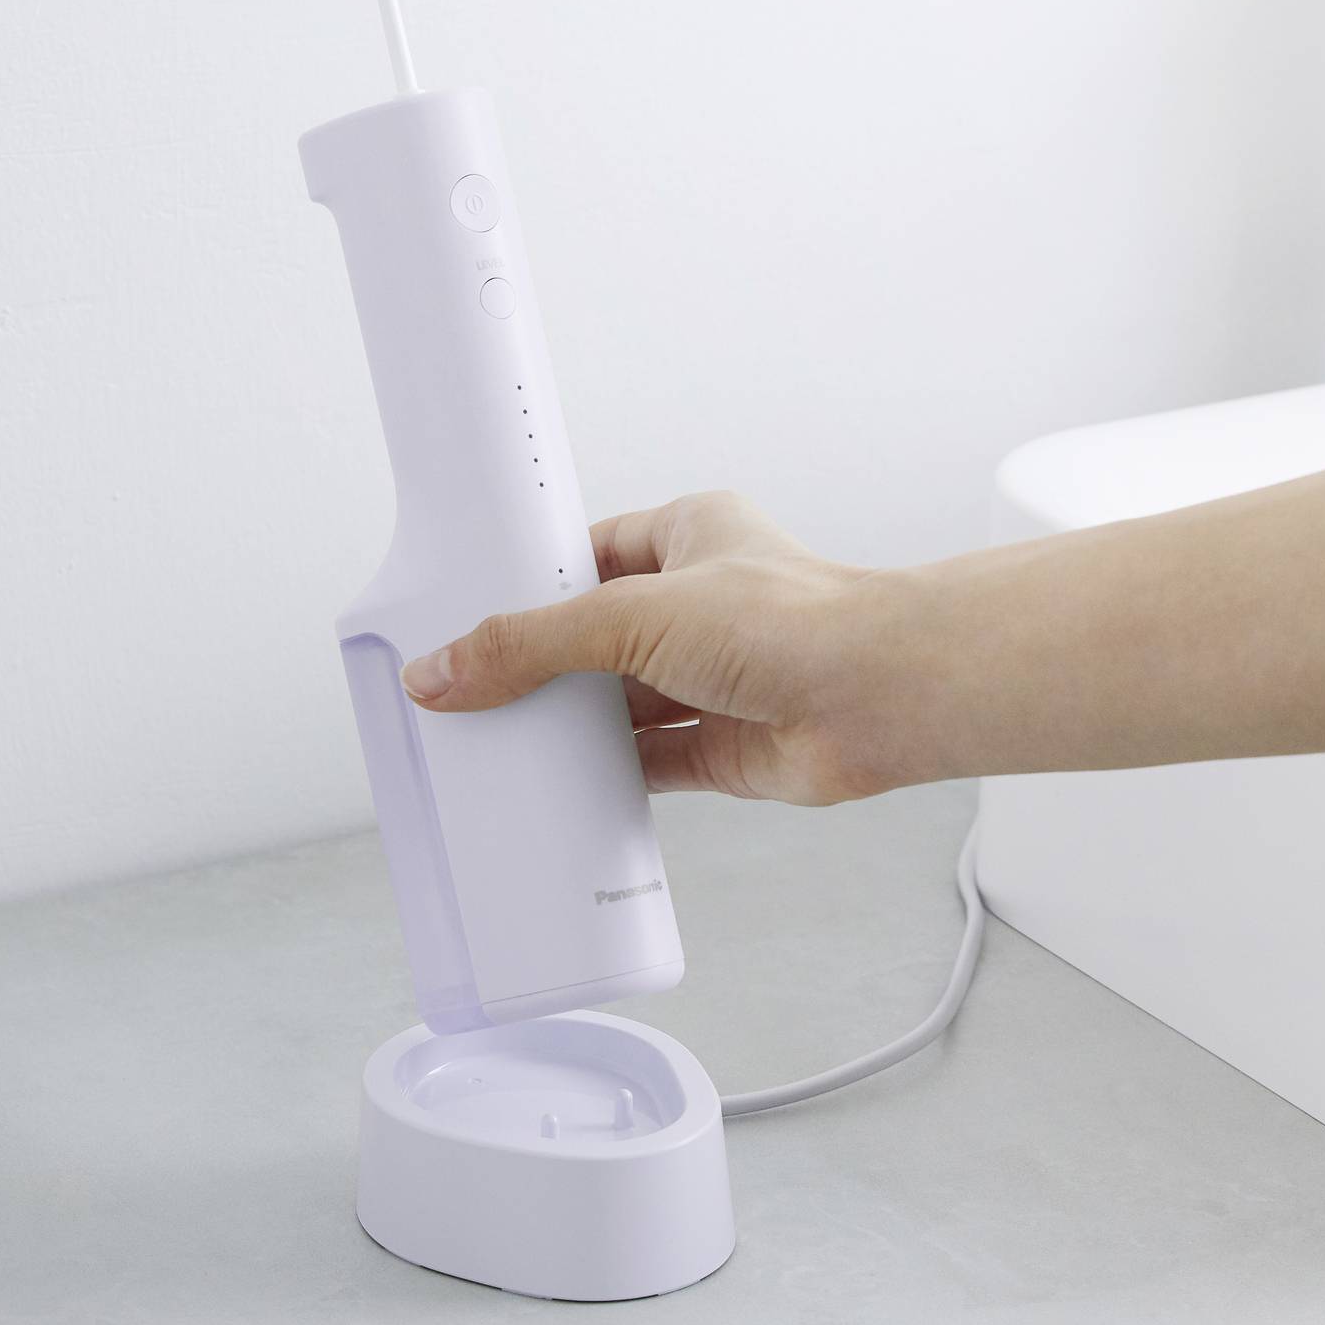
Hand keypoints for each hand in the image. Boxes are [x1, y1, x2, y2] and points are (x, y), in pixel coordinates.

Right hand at [399, 491, 923, 804]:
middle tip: (467, 688)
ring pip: (618, 704)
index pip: (585, 555)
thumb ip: (532, 645)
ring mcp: (712, 677)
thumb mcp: (633, 615)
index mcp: (686, 536)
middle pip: (594, 638)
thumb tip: (445, 670)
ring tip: (496, 743)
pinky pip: (648, 764)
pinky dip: (604, 778)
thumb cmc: (793, 621)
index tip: (467, 615)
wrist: (880, 697)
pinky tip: (556, 788)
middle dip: (542, 667)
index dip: (529, 586)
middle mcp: (700, 605)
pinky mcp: (723, 745)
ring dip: (570, 727)